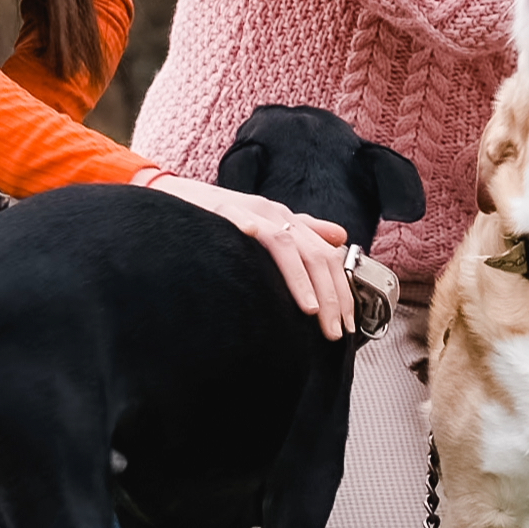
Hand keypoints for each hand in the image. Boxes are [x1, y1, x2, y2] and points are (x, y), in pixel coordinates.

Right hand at [153, 176, 354, 339]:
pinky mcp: (219, 211)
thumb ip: (306, 231)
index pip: (328, 256)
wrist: (181, 197)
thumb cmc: (224, 219)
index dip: (342, 291)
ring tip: (310, 309)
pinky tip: (254, 238)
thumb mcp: (269, 225)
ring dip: (300, 279)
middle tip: (333, 330)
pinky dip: (246, 229)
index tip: (347, 324)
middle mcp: (274, 214)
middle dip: (330, 295)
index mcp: (288, 221)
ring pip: (285, 243)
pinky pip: (234, 219)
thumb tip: (341, 237)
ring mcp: (248, 212)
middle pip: (314, 254)